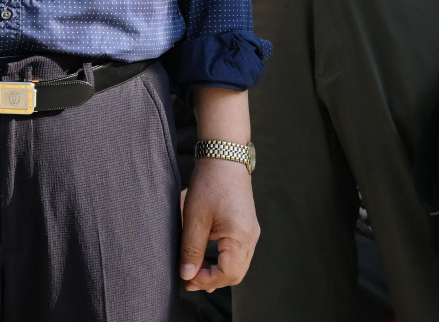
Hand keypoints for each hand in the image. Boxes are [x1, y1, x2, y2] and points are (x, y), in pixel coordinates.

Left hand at [179, 156, 259, 291]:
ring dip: (218, 272)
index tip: (186, 278)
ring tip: (196, 272)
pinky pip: (239, 253)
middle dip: (212, 280)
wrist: (224, 158)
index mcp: (240, 237)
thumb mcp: (194, 218)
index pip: (227, 274)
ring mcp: (251, 231)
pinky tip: (208, 259)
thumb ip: (191, 250)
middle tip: (189, 280)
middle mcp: (251, 237)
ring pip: (239, 265)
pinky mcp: (247, 226)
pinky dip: (224, 261)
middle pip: (236, 274)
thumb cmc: (209, 184)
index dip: (206, 281)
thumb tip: (187, 276)